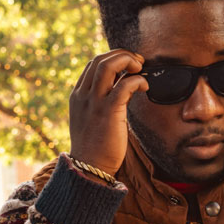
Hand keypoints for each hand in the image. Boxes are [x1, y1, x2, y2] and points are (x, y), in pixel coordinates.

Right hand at [69, 50, 147, 173]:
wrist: (89, 168)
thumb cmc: (95, 148)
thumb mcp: (92, 120)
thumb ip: (100, 103)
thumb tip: (121, 90)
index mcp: (78, 96)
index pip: (93, 64)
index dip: (113, 59)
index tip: (128, 66)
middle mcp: (83, 95)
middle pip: (100, 59)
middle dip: (122, 55)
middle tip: (138, 64)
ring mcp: (94, 102)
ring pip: (108, 65)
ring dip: (128, 61)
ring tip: (140, 69)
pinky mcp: (108, 111)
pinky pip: (124, 85)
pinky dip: (137, 80)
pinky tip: (145, 87)